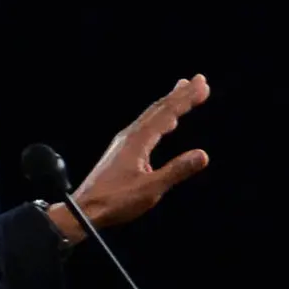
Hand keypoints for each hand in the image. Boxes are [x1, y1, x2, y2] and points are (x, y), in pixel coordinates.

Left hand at [68, 76, 213, 235]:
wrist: (85, 208)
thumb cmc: (116, 201)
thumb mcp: (151, 189)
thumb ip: (176, 171)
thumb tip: (203, 154)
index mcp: (138, 140)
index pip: (167, 114)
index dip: (186, 99)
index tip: (203, 86)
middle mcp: (130, 135)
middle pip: (159, 108)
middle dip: (180, 94)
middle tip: (199, 79)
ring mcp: (125, 141)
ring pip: (151, 115)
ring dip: (169, 102)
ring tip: (182, 90)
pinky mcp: (123, 150)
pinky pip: (146, 125)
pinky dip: (160, 117)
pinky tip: (164, 122)